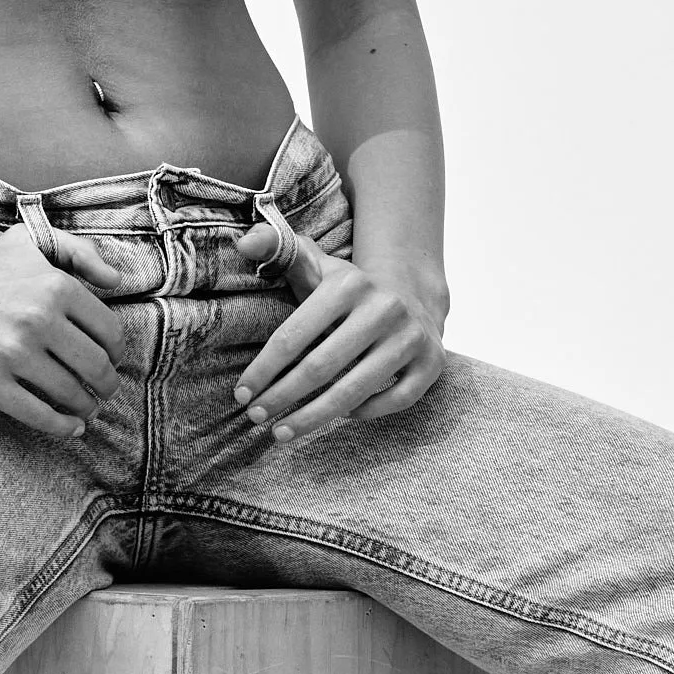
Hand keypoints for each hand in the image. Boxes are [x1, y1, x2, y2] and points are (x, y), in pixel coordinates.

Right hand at [0, 223, 125, 440]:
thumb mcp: (26, 243)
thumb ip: (77, 251)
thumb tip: (117, 280)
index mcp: (54, 285)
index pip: (110, 331)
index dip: (116, 351)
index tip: (111, 360)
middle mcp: (38, 317)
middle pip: (96, 366)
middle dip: (106, 384)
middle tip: (103, 390)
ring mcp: (12, 352)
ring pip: (71, 393)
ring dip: (86, 406)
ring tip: (85, 408)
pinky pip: (39, 414)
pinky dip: (62, 426)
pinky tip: (71, 428)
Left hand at [229, 224, 447, 444]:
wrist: (413, 296)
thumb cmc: (348, 291)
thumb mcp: (315, 264)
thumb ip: (278, 247)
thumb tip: (245, 241)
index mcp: (348, 284)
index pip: (294, 335)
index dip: (263, 369)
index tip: (241, 394)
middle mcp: (384, 308)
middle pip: (320, 367)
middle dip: (281, 397)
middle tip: (256, 417)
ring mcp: (411, 337)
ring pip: (354, 391)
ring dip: (312, 417)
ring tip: (281, 432)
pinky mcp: (432, 362)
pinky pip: (395, 400)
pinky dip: (365, 413)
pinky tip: (339, 416)